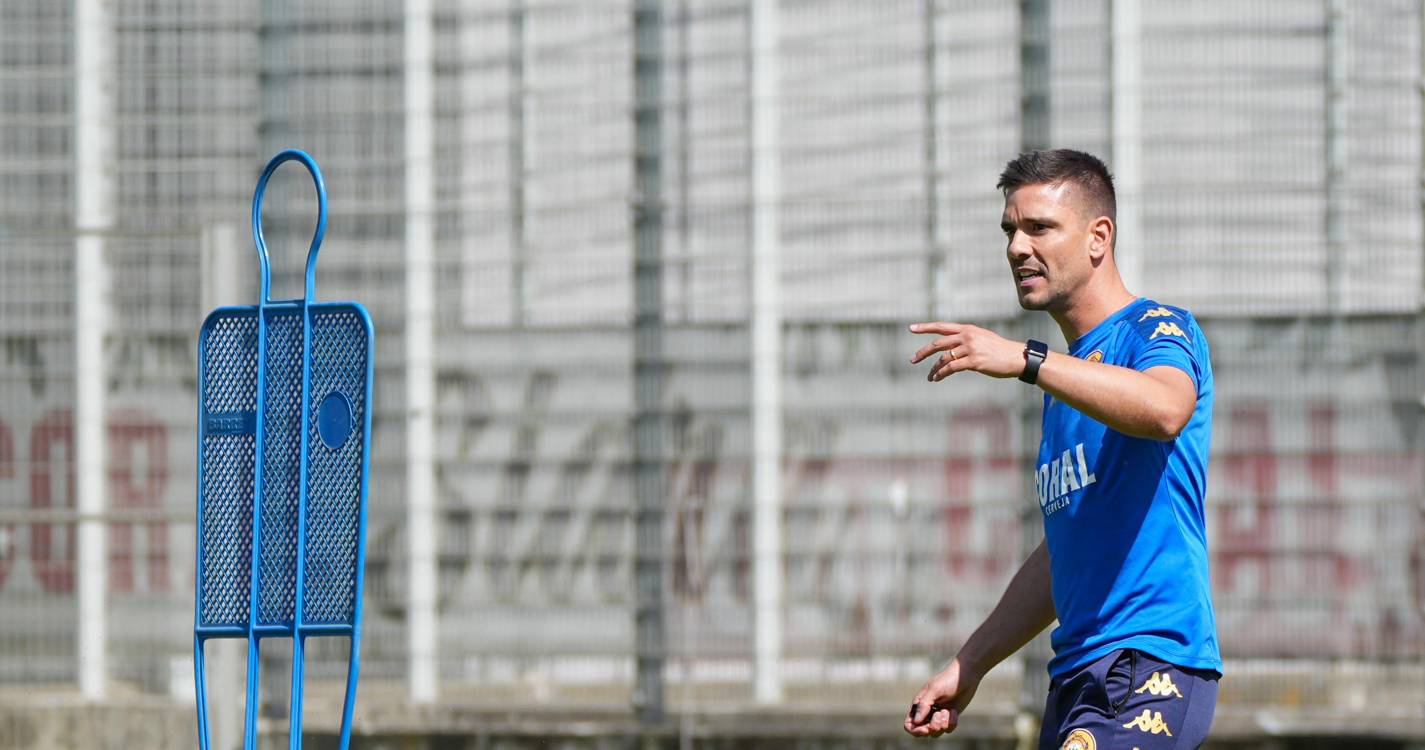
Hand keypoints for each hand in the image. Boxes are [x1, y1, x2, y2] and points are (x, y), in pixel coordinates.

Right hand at [904, 657, 981, 737]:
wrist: (965, 677)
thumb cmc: (947, 680)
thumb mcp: (934, 690)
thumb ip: (924, 705)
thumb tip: (916, 722)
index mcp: (918, 704)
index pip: (909, 724)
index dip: (915, 730)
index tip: (925, 729)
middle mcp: (926, 712)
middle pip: (922, 731)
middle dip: (932, 727)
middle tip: (940, 714)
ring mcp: (938, 715)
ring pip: (936, 732)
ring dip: (943, 724)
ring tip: (947, 711)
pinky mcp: (949, 717)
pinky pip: (948, 729)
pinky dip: (952, 723)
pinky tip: (954, 711)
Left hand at [909, 322, 1025, 381]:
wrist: (1016, 357)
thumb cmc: (998, 349)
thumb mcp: (981, 338)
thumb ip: (965, 338)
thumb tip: (950, 347)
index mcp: (967, 329)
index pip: (941, 326)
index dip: (925, 327)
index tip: (911, 328)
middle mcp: (967, 336)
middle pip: (938, 343)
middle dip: (923, 352)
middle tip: (912, 360)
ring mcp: (970, 348)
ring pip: (944, 358)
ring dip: (933, 369)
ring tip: (930, 376)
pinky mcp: (974, 361)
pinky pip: (951, 368)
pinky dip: (941, 374)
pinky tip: (936, 378)